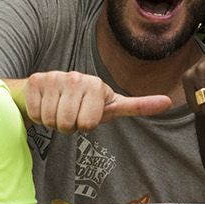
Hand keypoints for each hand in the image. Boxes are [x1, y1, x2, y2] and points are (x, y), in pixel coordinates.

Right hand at [23, 71, 172, 132]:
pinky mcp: (36, 81)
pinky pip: (35, 114)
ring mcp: (54, 77)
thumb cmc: (84, 103)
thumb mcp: (111, 105)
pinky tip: (44, 104)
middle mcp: (76, 77)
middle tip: (70, 114)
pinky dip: (37, 115)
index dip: (85, 126)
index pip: (87, 124)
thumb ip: (139, 105)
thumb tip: (169, 102)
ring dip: (52, 121)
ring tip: (58, 109)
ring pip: (50, 120)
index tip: (86, 115)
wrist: (49, 90)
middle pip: (67, 124)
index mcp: (96, 85)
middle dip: (67, 126)